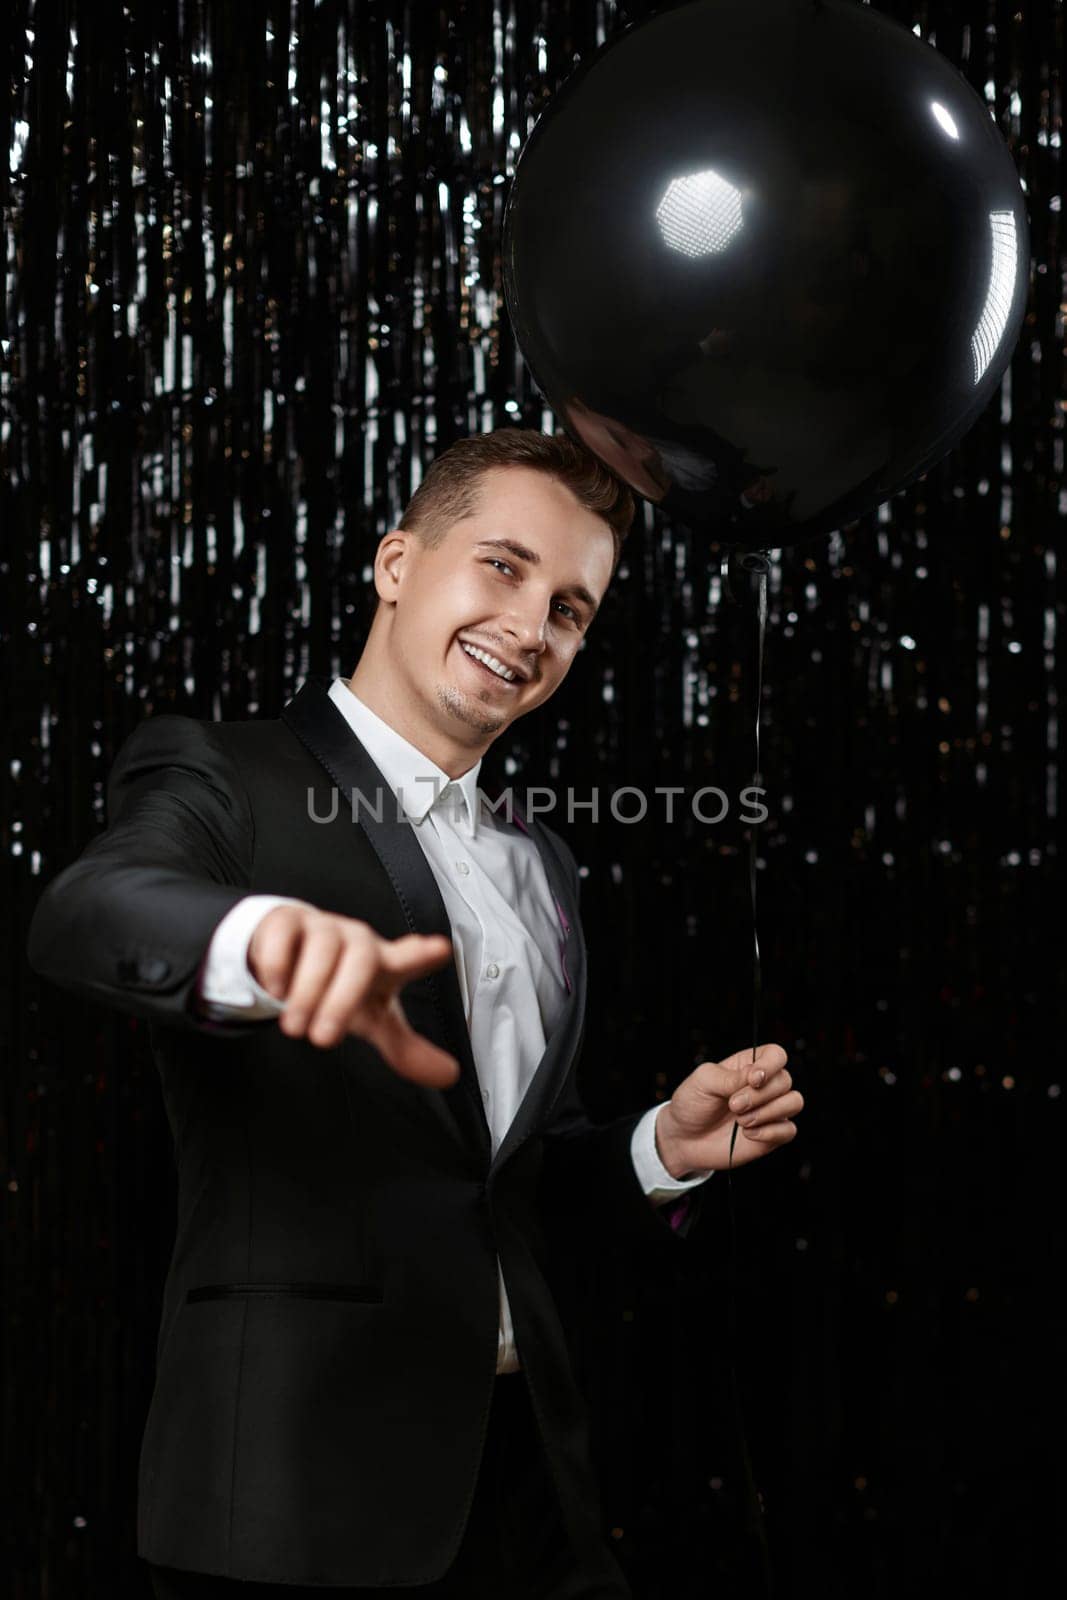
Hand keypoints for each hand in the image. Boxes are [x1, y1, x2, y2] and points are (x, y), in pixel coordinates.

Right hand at [249, 905, 459, 1087]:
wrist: (296, 952)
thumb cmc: (342, 984)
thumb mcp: (373, 1018)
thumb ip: (406, 1048)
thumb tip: (450, 1076)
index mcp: (384, 964)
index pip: (409, 957)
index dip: (422, 954)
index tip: (439, 950)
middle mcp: (357, 942)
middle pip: (361, 960)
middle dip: (342, 1001)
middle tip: (323, 1039)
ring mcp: (323, 928)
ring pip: (322, 949)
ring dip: (307, 992)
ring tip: (295, 1026)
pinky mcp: (287, 922)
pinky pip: (284, 935)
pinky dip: (278, 965)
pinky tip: (275, 989)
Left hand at [654, 1043, 801, 1175]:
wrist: (684, 1139)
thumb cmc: (692, 1104)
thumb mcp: (703, 1081)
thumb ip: (730, 1076)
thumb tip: (754, 1076)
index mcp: (748, 1066)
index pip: (776, 1055)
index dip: (770, 1065)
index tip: (753, 1079)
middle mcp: (764, 1086)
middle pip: (785, 1080)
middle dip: (759, 1095)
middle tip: (733, 1105)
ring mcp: (770, 1110)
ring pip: (794, 1102)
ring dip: (767, 1112)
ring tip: (740, 1121)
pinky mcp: (772, 1135)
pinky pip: (789, 1130)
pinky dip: (769, 1132)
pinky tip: (747, 1134)